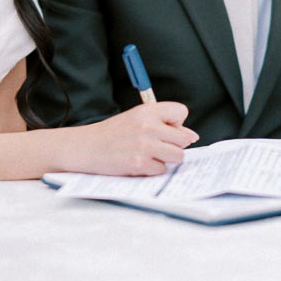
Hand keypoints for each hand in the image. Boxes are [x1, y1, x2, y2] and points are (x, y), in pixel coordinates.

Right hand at [69, 102, 198, 176]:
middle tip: (156, 144)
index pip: (181, 111)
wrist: (88, 147)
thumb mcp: (137, 118)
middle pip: (184, 138)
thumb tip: (192, 136)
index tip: (164, 128)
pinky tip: (139, 162)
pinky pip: (162, 170)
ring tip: (150, 154)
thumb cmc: (114, 133)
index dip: (176, 122)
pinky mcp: (140, 163)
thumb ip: (163, 124)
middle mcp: (148, 125)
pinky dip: (153, 169)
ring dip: (167, 158)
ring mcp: (145, 145)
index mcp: (148, 110)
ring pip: (178, 155)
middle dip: (174, 144)